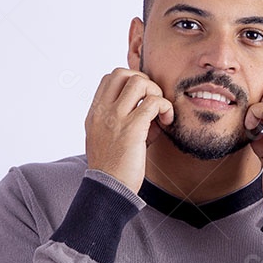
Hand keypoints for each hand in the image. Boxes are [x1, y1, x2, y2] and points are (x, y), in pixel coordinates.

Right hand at [85, 68, 173, 193]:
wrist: (108, 190)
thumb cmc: (113, 169)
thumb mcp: (109, 140)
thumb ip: (124, 121)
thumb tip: (151, 109)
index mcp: (95, 114)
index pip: (109, 78)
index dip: (130, 81)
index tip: (142, 99)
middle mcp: (102, 112)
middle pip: (122, 73)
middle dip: (144, 81)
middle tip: (153, 101)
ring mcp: (115, 119)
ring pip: (139, 82)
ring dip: (155, 92)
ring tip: (160, 111)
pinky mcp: (132, 129)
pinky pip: (153, 103)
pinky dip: (165, 107)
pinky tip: (167, 121)